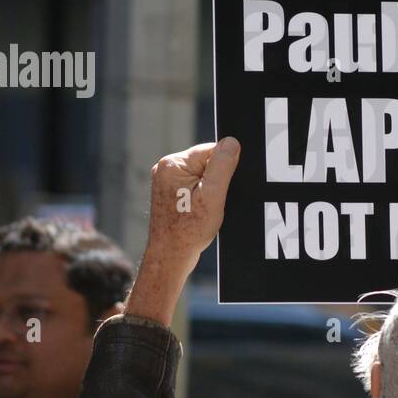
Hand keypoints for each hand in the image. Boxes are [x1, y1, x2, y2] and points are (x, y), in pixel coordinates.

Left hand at [125, 138, 240, 325]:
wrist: (170, 256)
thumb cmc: (189, 230)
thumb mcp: (212, 196)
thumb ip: (222, 165)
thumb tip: (232, 142)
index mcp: (172, 164)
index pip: (211, 151)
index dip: (225, 169)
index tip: (221, 190)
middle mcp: (166, 169)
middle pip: (207, 162)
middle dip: (217, 180)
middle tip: (212, 203)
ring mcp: (166, 181)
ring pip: (202, 175)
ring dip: (210, 189)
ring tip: (204, 209)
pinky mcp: (169, 192)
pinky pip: (194, 185)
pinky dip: (202, 197)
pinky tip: (199, 212)